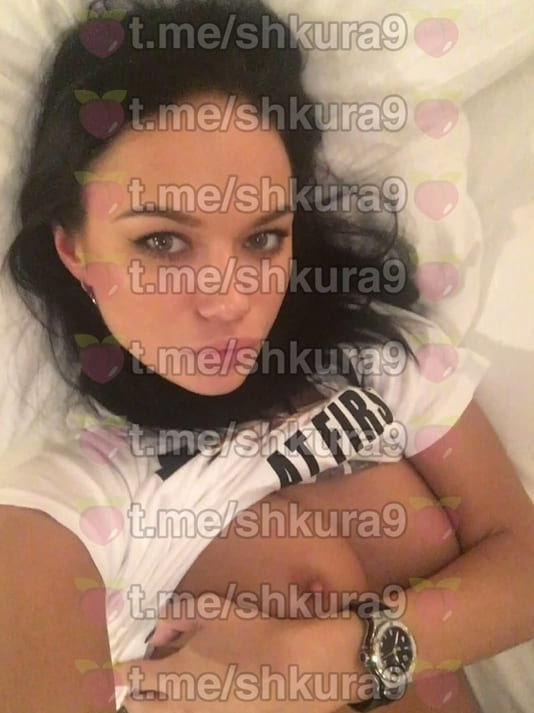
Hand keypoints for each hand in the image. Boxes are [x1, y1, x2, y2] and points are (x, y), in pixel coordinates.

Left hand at [115, 593, 293, 712]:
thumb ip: (176, 614)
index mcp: (173, 675)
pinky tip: (203, 695)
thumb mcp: (212, 610)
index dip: (117, 671)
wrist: (293, 671)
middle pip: (140, 709)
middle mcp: (180, 705)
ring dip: (158, 706)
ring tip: (166, 692)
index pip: (129, 678)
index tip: (114, 665)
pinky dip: (185, 708)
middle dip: (133, 696)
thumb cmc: (250, 635)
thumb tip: (157, 630)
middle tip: (138, 683)